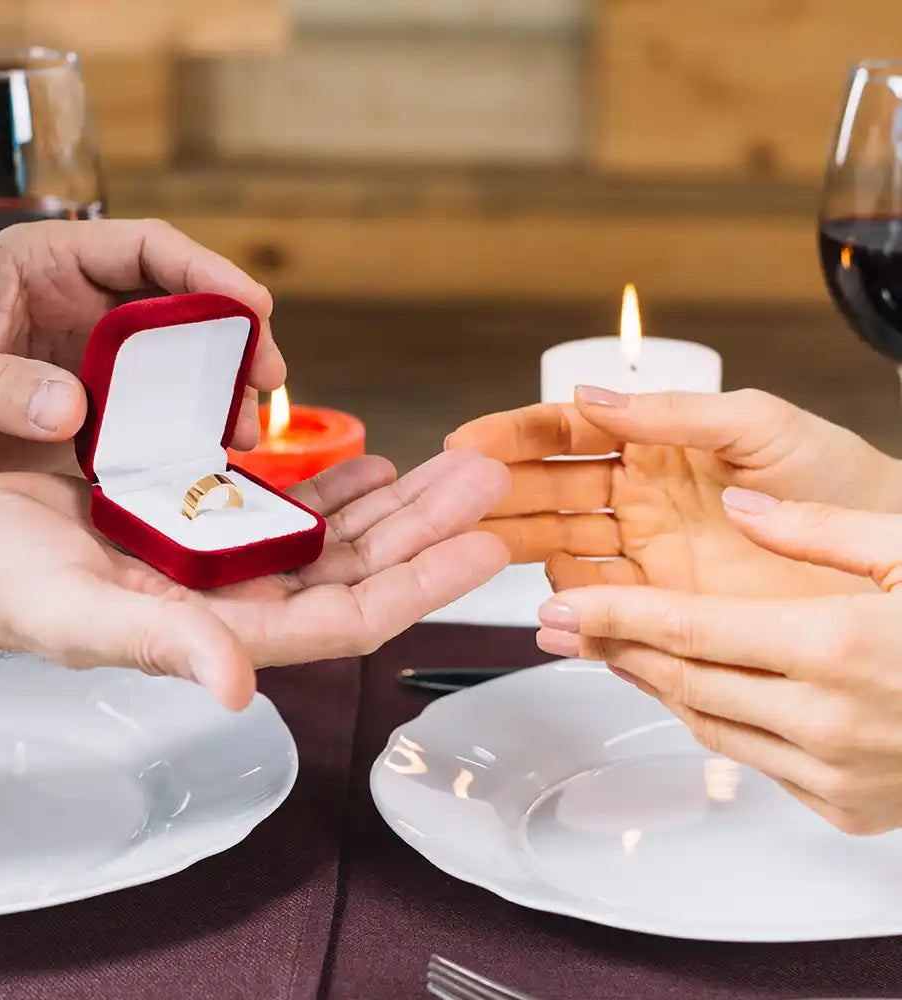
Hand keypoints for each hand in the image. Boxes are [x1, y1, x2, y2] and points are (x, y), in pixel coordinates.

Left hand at [0, 219, 282, 506]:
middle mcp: (84, 307)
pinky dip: (192, 431)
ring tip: (243, 433)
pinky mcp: (106, 412)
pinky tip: (211, 454)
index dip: (208, 270)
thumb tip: (70, 407)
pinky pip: (163, 412)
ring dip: (221, 392)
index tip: (255, 305)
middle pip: (183, 304)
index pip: (145, 248)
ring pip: (183, 362)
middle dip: (234, 338)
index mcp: (45, 265)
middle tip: (268, 380)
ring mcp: (100, 362)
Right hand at [0, 450, 508, 708]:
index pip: (353, 615)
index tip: (485, 546)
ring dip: (401, 501)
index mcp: (229, 629)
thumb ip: (163, 646)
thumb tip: (234, 689)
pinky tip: (375, 464)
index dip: (424, 584)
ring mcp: (236, 560)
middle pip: (365, 566)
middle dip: (431, 526)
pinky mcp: (215, 521)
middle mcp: (246, 598)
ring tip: (454, 465)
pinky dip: (340, 485)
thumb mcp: (80, 613)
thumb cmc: (7, 586)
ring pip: (341, 533)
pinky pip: (296, 505)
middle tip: (488, 480)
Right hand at [447, 387, 901, 598]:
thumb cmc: (840, 481)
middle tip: (451, 497)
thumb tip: (589, 395)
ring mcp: (647, 554)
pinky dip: (566, 603)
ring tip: (472, 543)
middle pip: (548, 490)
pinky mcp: (662, 605)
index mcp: (658, 445)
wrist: (885, 567)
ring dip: (514, 543)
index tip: (468, 442)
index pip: (568, 434)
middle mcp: (641, 498)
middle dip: (497, 491)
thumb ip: (672, 414)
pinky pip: (598, 602)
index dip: (514, 436)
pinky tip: (540, 602)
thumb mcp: (757, 427)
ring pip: (559, 545)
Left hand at [537, 486, 901, 834]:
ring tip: (608, 649)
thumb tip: (740, 502)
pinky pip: (750, 760)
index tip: (559, 608)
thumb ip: (818, 526)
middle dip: (611, 650)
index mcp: (838, 646)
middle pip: (683, 680)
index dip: (612, 618)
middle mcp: (829, 720)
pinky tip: (687, 686)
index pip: (688, 630)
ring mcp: (837, 774)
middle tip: (559, 627)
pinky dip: (709, 719)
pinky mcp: (846, 808)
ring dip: (651, 684)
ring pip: (707, 724)